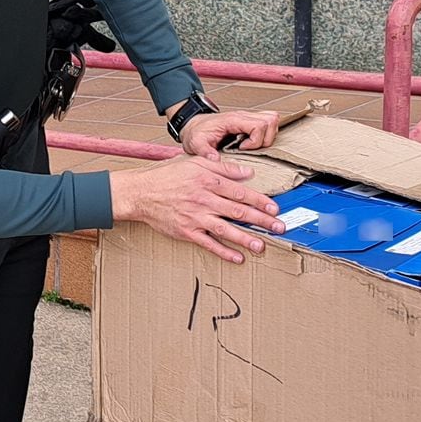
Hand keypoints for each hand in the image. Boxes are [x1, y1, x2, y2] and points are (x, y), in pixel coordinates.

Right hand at [109, 157, 284, 263]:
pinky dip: (223, 252)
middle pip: (238, 211)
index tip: (275, 209)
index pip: (241, 192)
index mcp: (209, 181)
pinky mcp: (187, 232)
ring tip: (261, 246)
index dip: (260, 201)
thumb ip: (223, 167)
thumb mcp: (196, 162)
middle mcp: (204, 200)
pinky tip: (238, 258)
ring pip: (225, 229)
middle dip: (261, 220)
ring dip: (245, 238)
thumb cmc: (168, 176)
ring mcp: (196, 217)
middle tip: (278, 228)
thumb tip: (247, 173)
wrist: (142, 192)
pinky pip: (208, 243)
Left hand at [178, 109, 280, 161]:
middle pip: (270, 120)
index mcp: (233, 120)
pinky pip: (267, 122)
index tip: (242, 149)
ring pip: (272, 119)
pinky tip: (252, 143)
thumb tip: (216, 159)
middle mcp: (243, 116)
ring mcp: (247, 118)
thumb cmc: (197, 132)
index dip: (255, 141)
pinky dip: (266, 134)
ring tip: (253, 146)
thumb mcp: (196, 143)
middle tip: (251, 149)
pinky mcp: (248, 122)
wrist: (193, 126)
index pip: (258, 125)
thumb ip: (205, 151)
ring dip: (268, 135)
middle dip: (265, 139)